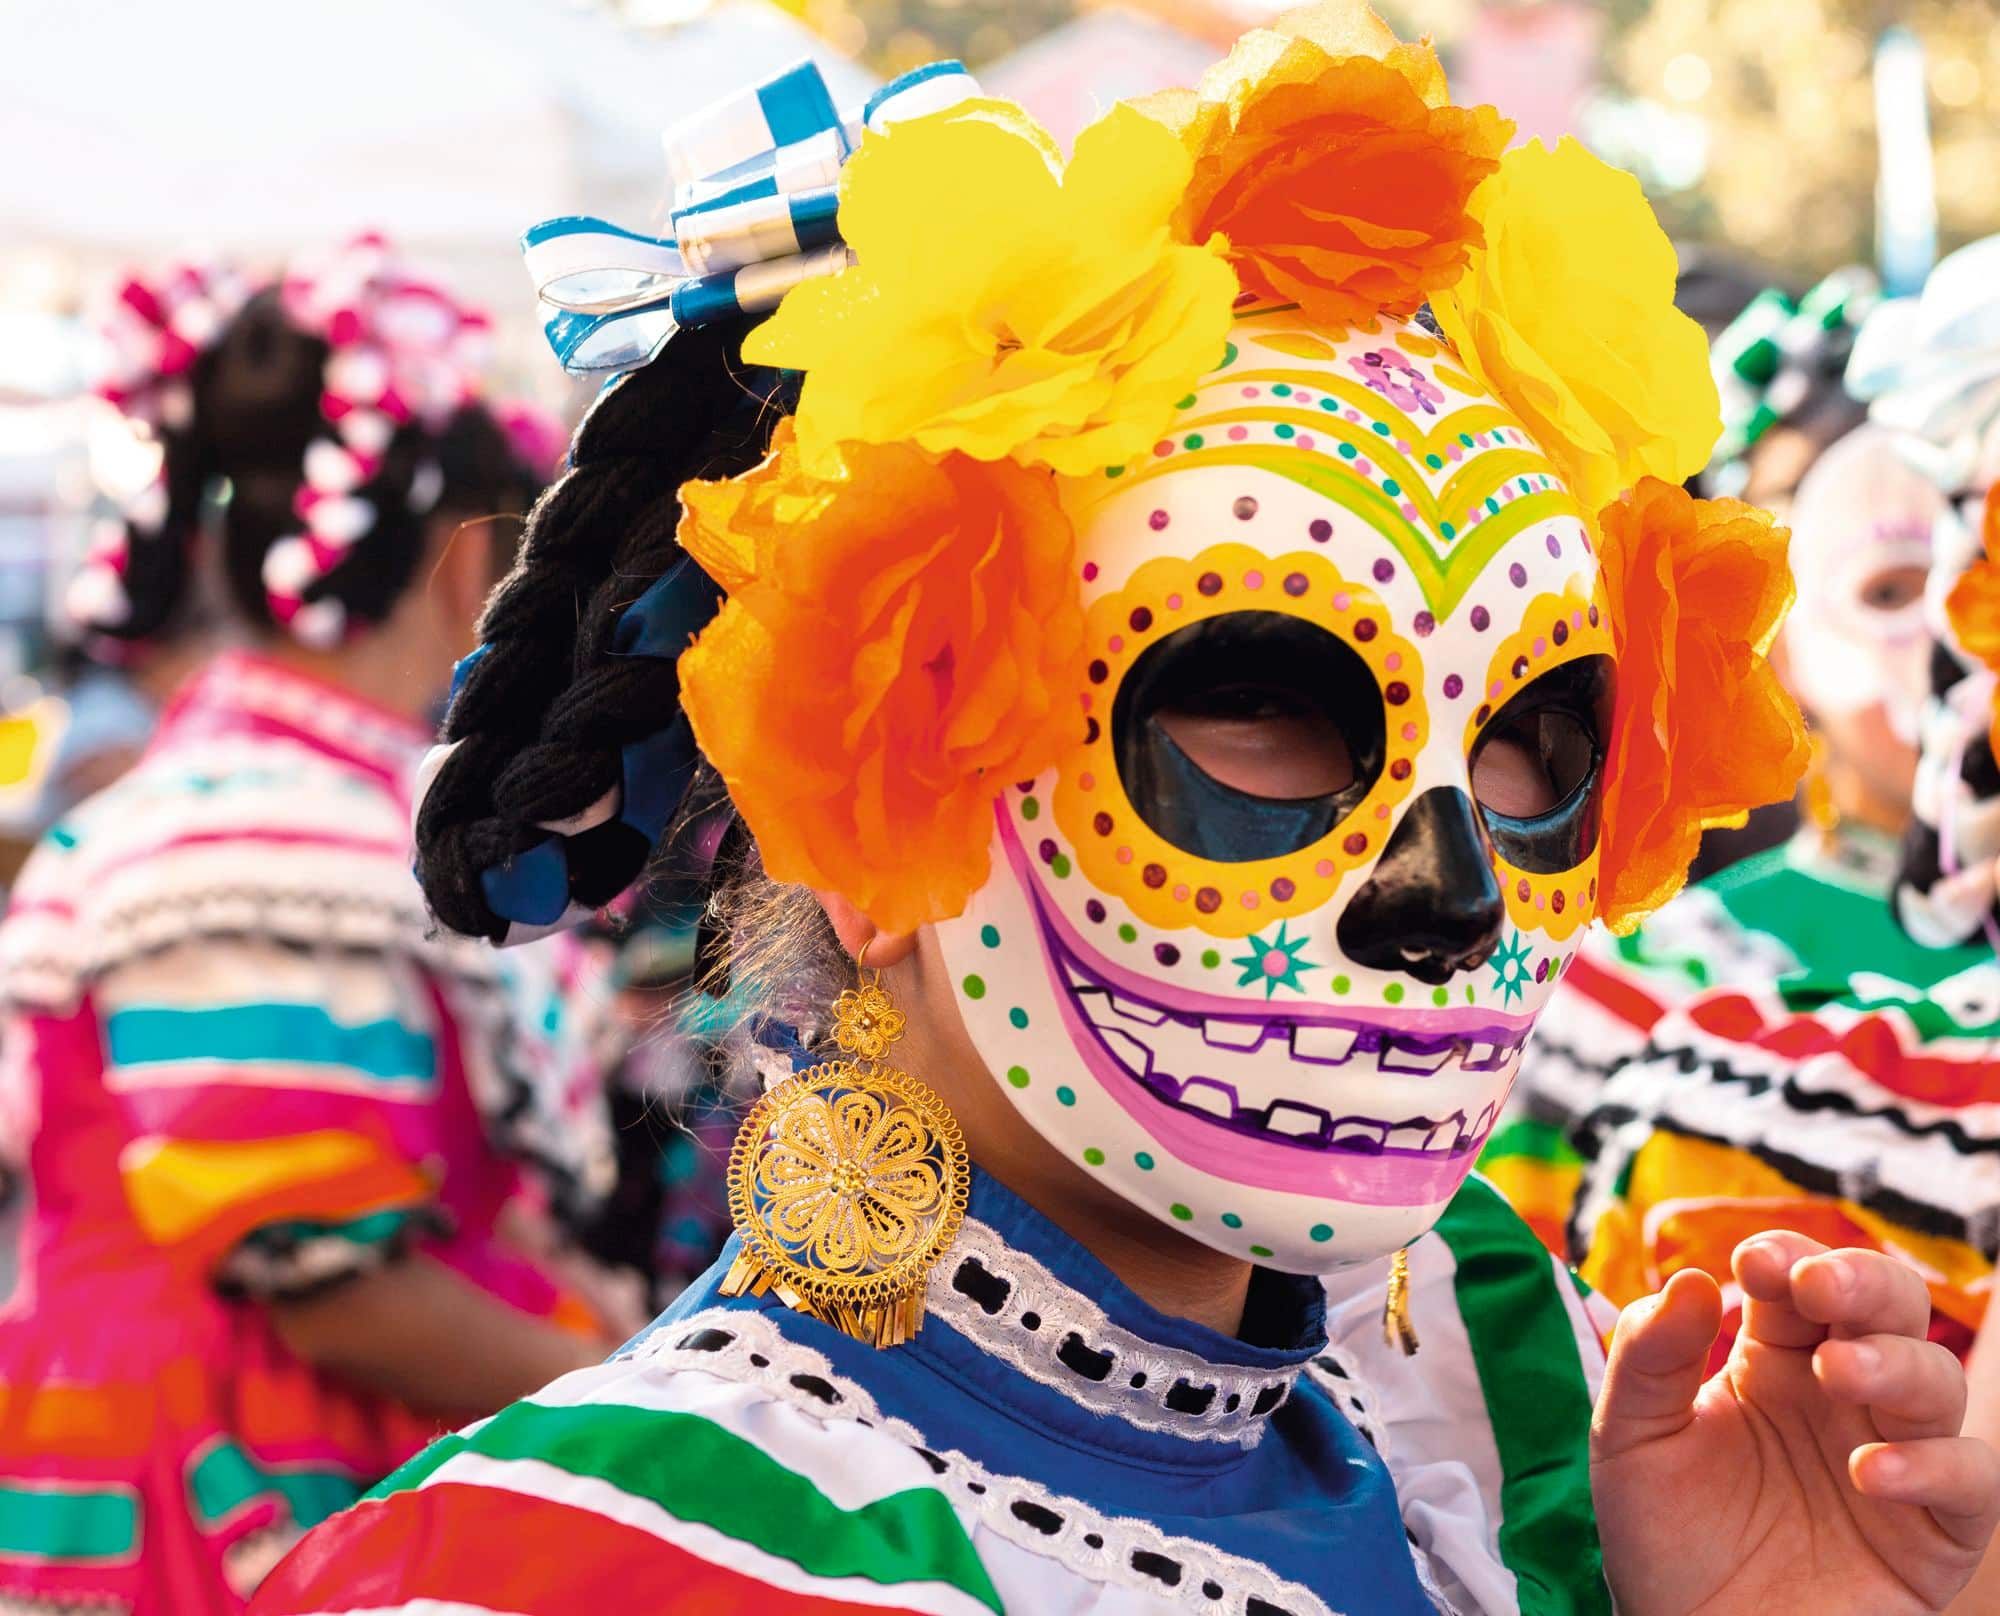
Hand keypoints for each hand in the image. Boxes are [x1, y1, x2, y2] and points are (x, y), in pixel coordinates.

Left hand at [1592, 1232, 1999, 1615]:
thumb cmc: (1664, 1537)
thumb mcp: (1630, 1439)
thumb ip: (1647, 1358)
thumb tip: (1693, 1280)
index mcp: (1773, 1360)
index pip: (1799, 1281)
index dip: (1788, 1259)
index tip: (1756, 1261)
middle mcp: (1842, 1396)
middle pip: (1888, 1307)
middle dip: (1862, 1282)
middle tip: (1817, 1286)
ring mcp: (1895, 1456)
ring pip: (1935, 1381)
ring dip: (1893, 1362)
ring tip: (1836, 1372)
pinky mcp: (1933, 1532)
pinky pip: (1970, 1480)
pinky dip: (1933, 1466)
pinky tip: (1868, 1473)